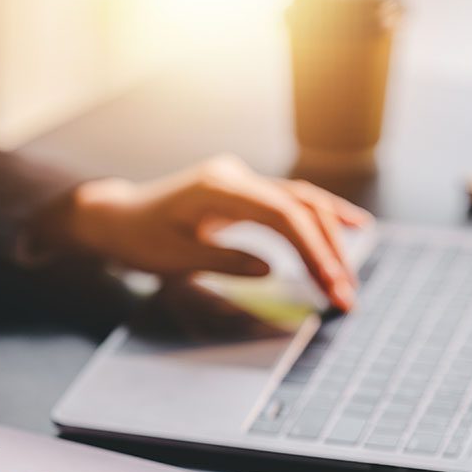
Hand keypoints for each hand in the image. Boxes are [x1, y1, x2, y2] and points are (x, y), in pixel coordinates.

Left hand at [64, 155, 370, 310]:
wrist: (118, 218)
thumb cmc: (139, 239)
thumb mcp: (174, 259)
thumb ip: (224, 261)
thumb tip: (273, 271)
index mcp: (217, 187)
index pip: (281, 215)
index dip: (312, 250)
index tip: (329, 284)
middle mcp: (235, 176)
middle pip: (300, 208)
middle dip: (328, 253)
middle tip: (346, 295)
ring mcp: (242, 181)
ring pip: (302, 203)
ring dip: (330, 240)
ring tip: (351, 278)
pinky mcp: (245, 192)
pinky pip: (291, 203)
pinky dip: (321, 218)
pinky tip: (353, 227)